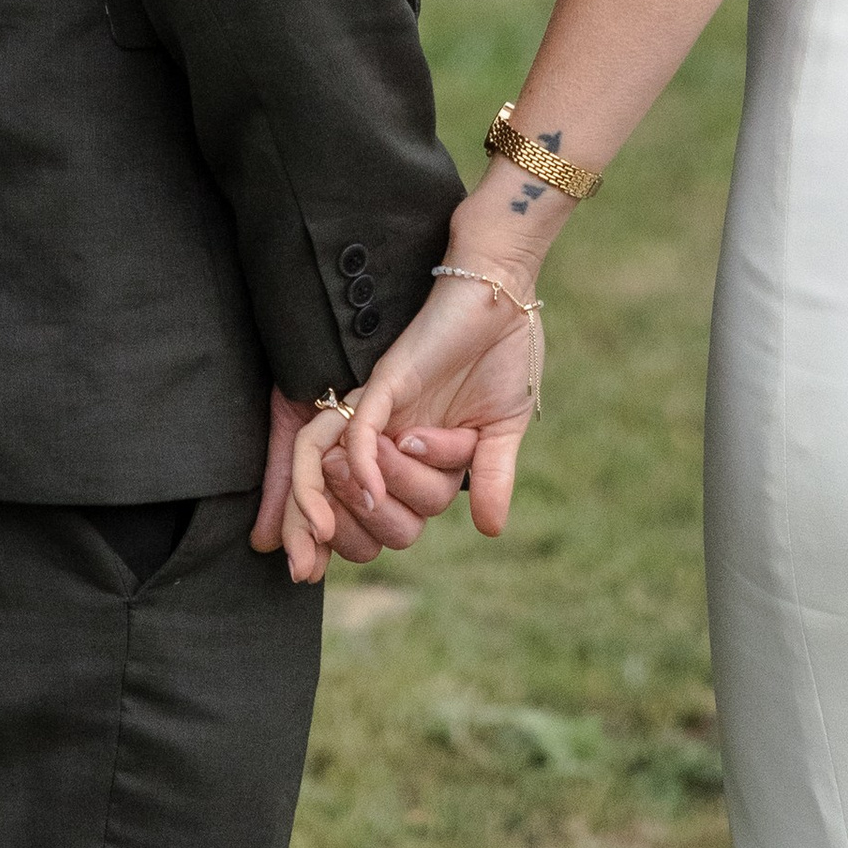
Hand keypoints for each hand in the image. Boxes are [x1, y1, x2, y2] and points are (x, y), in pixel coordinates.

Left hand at [281, 259, 540, 577]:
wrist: (505, 296)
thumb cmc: (502, 355)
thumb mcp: (502, 429)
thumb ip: (492, 476)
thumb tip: (490, 528)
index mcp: (412, 454)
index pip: (377, 516)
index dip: (362, 541)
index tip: (365, 552)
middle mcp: (388, 435)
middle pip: (364, 506)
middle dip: (374, 523)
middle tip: (389, 503)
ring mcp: (384, 408)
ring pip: (342, 471)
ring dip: (354, 498)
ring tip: (371, 495)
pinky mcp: (388, 380)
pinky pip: (358, 426)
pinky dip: (360, 463)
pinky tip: (371, 485)